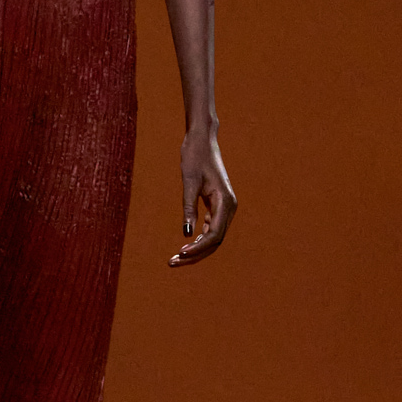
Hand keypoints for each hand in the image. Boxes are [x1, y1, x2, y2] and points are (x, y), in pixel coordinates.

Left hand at [168, 125, 235, 266]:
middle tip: (173, 262)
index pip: (215, 235)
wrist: (202, 139)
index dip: (198, 248)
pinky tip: (185, 246)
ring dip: (196, 249)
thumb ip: (189, 207)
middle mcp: (229, 207)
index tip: (181, 253)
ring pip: (213, 237)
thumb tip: (186, 233)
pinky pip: (211, 228)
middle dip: (195, 254)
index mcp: (226, 202)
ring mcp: (225, 207)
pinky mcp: (217, 205)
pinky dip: (199, 239)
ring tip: (176, 258)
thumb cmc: (195, 156)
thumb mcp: (189, 181)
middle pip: (215, 241)